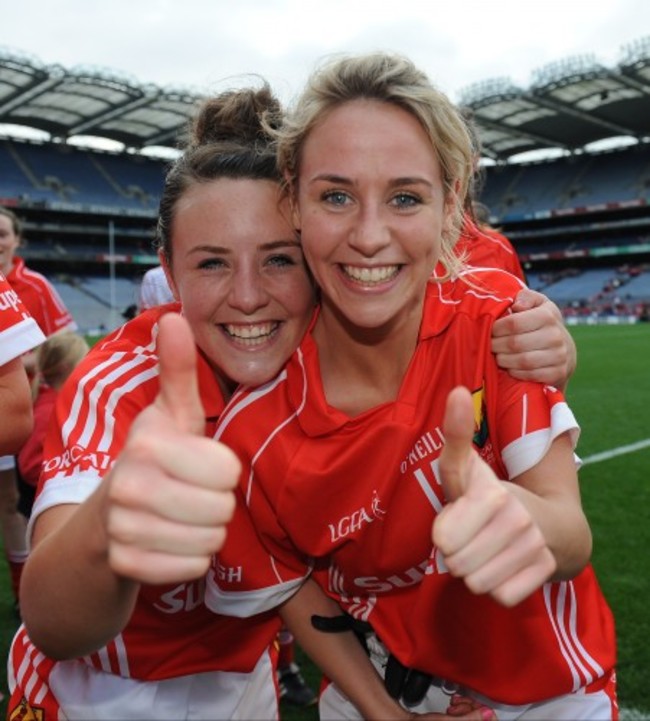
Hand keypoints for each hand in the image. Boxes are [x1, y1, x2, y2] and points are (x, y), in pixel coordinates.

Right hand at [105, 313, 239, 583]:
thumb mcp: (169, 413)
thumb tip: (176, 315)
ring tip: (181, 516)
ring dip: (205, 531)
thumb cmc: (154, 457)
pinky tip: (169, 541)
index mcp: (148, 444)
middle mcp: (129, 486)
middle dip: (216, 503)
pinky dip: (190, 559)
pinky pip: (193, 568)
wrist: (106, 515)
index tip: (200, 465)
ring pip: (211, 541)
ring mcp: (123, 530)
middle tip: (192, 494)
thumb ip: (178, 368)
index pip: (228, 471)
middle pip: (222, 509)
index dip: (223, 470)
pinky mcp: (125, 565)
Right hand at [406, 694, 495, 719]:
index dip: (485, 714)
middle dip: (471, 708)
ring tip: (453, 705)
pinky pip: (467, 715)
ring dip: (465, 707)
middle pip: (482, 719)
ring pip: (475, 716)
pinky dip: (461, 708)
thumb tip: (488, 713)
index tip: (478, 705)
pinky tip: (453, 706)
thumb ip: (470, 719)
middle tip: (460, 704)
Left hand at [432, 386, 555, 606]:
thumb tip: (455, 390)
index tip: (460, 517)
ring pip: (477, 584)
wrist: (549, 521)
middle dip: (459, 554)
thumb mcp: (466, 467)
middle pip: (456, 566)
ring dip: (478, 571)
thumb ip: (455, 434)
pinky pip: (501, 596)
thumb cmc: (491, 494)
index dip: (445, 533)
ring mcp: (533, 549)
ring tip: (488, 549)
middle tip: (474, 536)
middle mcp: (515, 522)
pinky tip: (507, 565)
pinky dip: (500, 586)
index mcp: (490, 496)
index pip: (441, 541)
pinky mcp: (544, 573)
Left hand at [491, 287, 575, 388]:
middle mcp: (555, 336)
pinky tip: (510, 367)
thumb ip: (525, 297)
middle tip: (490, 345)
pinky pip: (530, 375)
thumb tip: (517, 306)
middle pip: (515, 344)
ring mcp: (559, 355)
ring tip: (498, 355)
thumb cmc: (542, 322)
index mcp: (547, 316)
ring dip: (504, 360)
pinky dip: (516, 372)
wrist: (565, 347)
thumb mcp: (537, 303)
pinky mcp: (558, 373)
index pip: (513, 323)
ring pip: (521, 361)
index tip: (490, 331)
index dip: (496, 328)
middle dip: (496, 345)